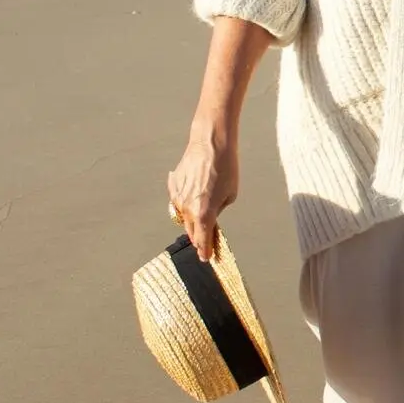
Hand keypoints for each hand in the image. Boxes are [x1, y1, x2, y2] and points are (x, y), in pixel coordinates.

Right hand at [166, 135, 238, 262]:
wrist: (210, 144)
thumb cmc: (226, 167)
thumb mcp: (230, 195)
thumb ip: (218, 212)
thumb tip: (212, 219)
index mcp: (204, 214)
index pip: (202, 241)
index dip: (205, 251)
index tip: (206, 258)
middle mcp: (187, 208)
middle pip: (191, 231)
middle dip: (199, 237)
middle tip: (206, 242)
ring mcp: (177, 197)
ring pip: (183, 217)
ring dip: (192, 219)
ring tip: (202, 215)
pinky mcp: (173, 186)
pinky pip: (178, 201)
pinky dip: (185, 202)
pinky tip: (195, 194)